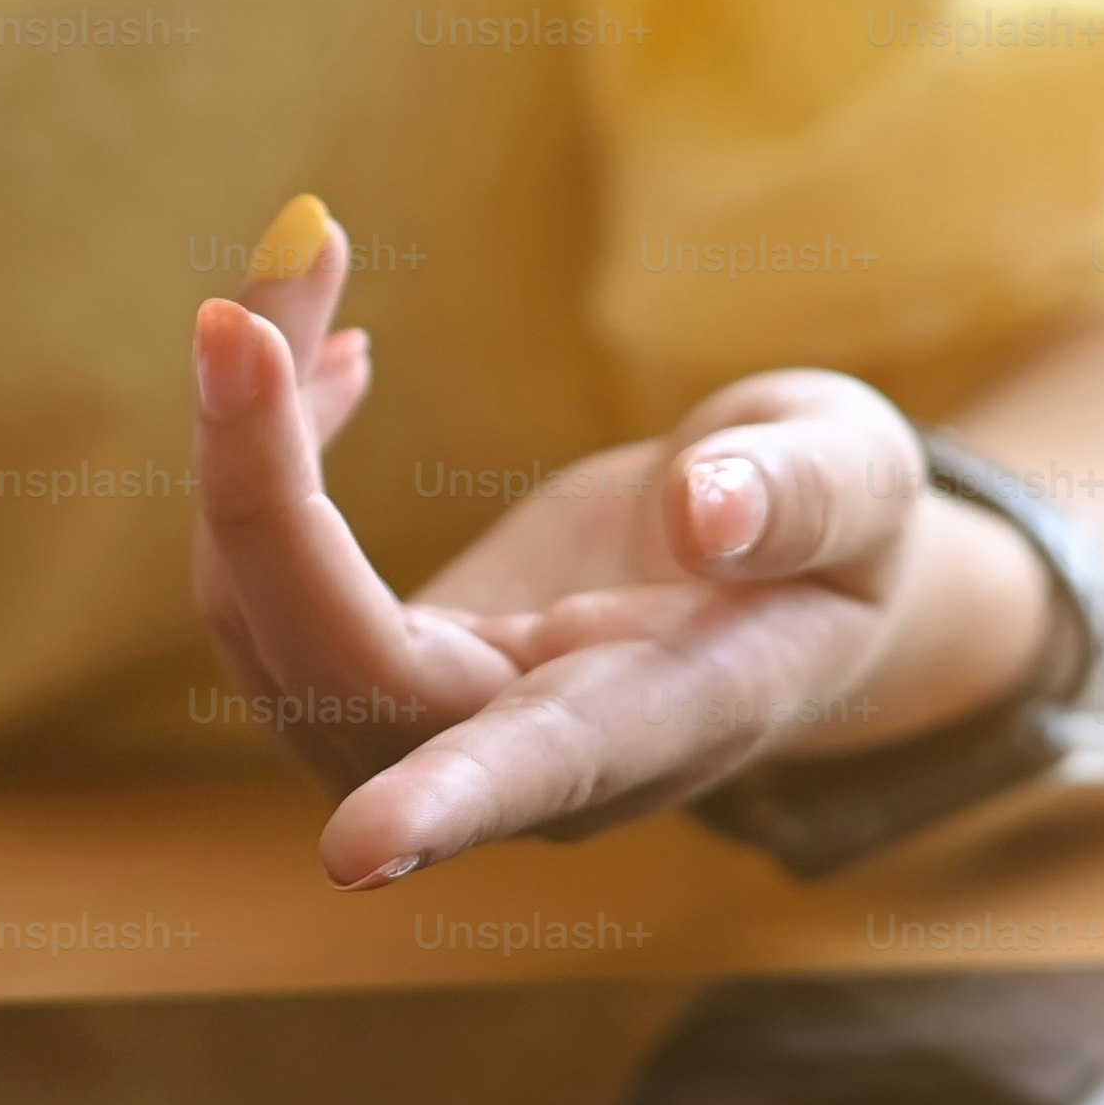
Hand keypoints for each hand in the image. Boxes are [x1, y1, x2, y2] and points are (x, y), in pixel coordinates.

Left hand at [186, 201, 1039, 886]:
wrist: (782, 578)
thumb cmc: (838, 536)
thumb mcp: (866, 484)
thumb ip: (805, 501)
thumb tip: (706, 511)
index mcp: (664, 718)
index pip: (543, 767)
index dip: (452, 801)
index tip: (355, 852)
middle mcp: (523, 751)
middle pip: (337, 668)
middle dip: (260, 496)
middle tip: (238, 316)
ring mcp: (433, 723)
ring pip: (268, 619)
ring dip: (243, 443)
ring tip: (299, 252)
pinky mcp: (377, 666)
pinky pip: (269, 579)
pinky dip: (268, 450)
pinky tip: (328, 346)